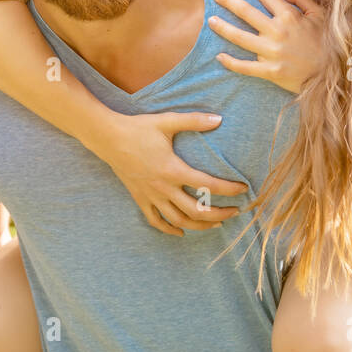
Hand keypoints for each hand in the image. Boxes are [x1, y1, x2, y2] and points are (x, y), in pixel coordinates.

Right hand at [86, 111, 248, 236]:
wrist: (108, 138)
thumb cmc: (139, 128)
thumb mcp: (167, 121)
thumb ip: (194, 121)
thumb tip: (219, 119)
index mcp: (173, 170)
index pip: (207, 184)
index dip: (228, 189)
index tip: (243, 189)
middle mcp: (163, 188)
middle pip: (196, 210)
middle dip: (219, 214)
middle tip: (235, 212)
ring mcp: (151, 196)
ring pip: (178, 221)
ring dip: (199, 226)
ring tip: (216, 224)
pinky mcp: (140, 199)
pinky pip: (156, 221)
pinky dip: (169, 230)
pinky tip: (181, 233)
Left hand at [208, 0, 325, 94]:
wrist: (332, 75)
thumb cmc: (326, 43)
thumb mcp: (320, 16)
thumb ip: (302, 0)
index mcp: (290, 17)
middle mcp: (278, 32)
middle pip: (247, 12)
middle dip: (229, 1)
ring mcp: (272, 52)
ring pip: (241, 37)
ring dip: (223, 28)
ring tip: (211, 21)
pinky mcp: (270, 71)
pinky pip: (245, 66)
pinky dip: (231, 62)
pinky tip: (219, 56)